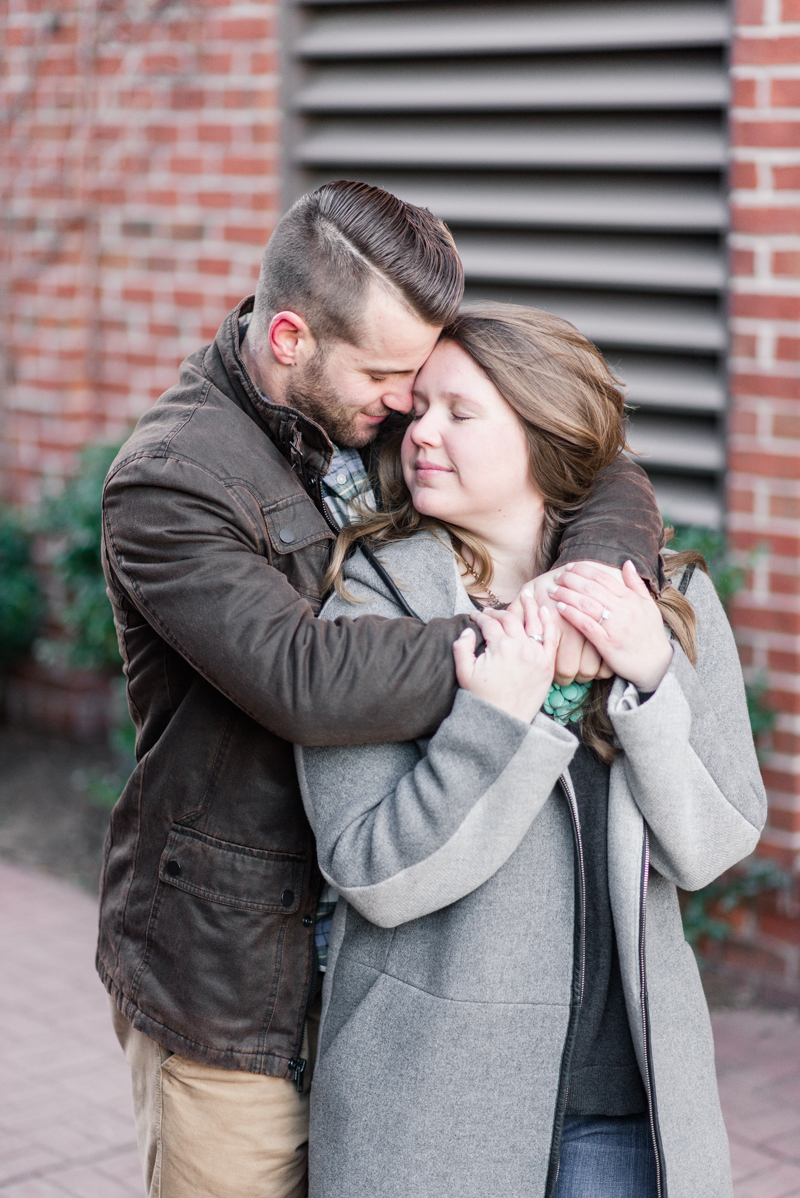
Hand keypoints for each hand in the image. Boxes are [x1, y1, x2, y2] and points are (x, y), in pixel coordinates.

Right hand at [454, 594, 557, 722]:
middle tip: (491, 612)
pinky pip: (551, 638)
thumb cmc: (482, 698)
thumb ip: (462, 647)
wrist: (502, 721)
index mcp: (500, 647)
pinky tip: (546, 611)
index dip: (480, 617)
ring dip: (530, 605)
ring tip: (527, 594)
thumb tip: (468, 631)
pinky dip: (549, 622)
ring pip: (534, 622)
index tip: (475, 616)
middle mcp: (521, 647)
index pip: (489, 623)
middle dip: (498, 613)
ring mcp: (536, 655)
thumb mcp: (464, 672)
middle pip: (510, 619)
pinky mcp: (547, 664)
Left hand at [510, 565, 617, 684]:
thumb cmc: (551, 583)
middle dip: (568, 677)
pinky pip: (607, 664)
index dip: (551, 673)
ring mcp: (595, 631)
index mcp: (553, 623)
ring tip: (577, 667)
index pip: (553, 664)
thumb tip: (492, 622)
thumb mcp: (527, 592)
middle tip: (563, 673)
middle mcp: (574, 628)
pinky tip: (593, 662)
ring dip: (585, 673)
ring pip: (592, 670)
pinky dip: (602, 668)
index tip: (549, 670)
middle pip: (573, 672)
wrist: (585, 567)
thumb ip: (513, 612)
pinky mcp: (609, 632)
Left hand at [547, 560, 672, 691]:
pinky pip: (586, 625)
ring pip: (586, 604)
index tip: (570, 567)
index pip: (603, 577)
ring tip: (553, 591)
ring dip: (566, 595)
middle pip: (591, 588)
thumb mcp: (649, 605)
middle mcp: (623, 609)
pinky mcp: (608, 643)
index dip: (584, 570)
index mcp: (631, 598)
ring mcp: (615, 626)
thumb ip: (636, 584)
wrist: (657, 664)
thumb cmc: (651, 634)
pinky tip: (559, 609)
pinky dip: (572, 615)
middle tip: (557, 577)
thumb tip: (627, 562)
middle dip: (571, 580)